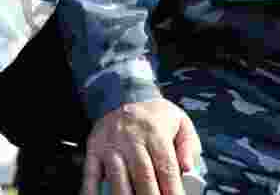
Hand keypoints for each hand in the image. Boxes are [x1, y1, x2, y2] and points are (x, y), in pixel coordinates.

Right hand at [81, 98, 200, 194]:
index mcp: (155, 131)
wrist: (128, 94)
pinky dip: (92, 190)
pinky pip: (91, 172)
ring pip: (117, 176)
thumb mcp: (181, 124)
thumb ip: (189, 148)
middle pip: (142, 175)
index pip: (165, 167)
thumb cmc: (156, 117)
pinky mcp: (94, 148)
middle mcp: (131, 136)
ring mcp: (110, 143)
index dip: (172, 190)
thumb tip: (187, 169)